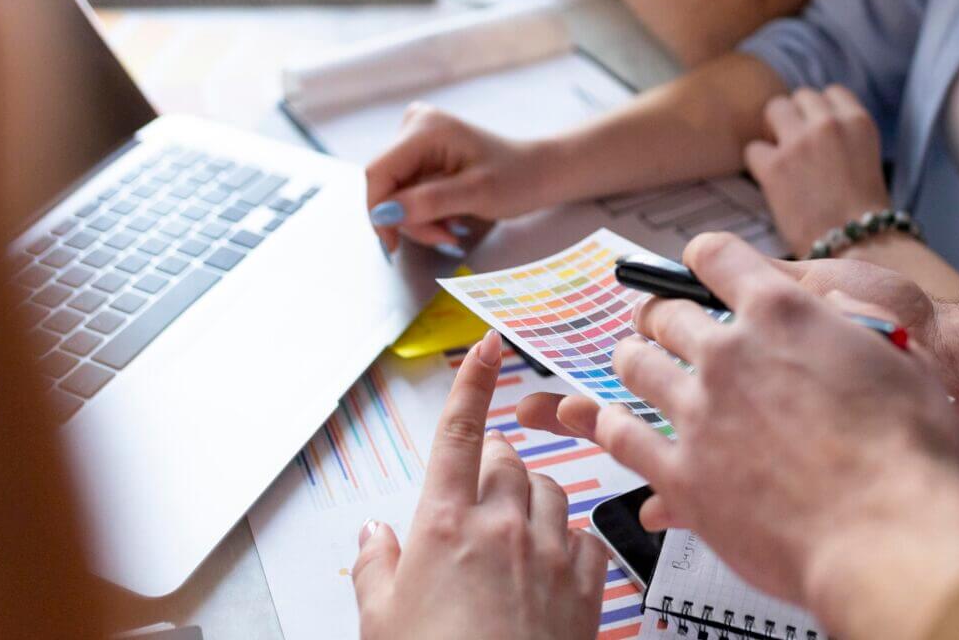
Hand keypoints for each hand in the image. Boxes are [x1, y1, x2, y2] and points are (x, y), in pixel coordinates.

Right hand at [353, 329, 607, 639]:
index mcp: (445, 524)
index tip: (485, 346)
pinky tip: (552, 563)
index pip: (461, 432)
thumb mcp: (379, 620)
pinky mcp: (587, 585)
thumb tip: (372, 535)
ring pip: (550, 490)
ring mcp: (550, 552)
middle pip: (507, 459)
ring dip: (530, 499)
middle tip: (473, 496)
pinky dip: (569, 541)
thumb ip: (373, 565)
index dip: (473, 381)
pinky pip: (585, 537)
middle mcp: (502, 526)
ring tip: (508, 534)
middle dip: (492, 464)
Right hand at [366, 103, 553, 255]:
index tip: (393, 247)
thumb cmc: (517, 178)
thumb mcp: (476, 194)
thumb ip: (429, 202)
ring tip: (452, 229)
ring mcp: (416, 139)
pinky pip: (406, 191)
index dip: (377, 212)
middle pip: (386, 185)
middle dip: (409, 219)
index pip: (377, 173)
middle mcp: (414, 126)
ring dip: (419, 220)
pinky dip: (424, 212)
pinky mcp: (420, 154)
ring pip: (395, 193)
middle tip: (445, 237)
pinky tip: (449, 217)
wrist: (539, 172)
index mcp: (425, 128)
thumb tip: (384, 213)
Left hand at [521, 252, 958, 456]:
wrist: (892, 536)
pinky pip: (622, 436)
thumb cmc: (908, 452)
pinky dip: (615, 426)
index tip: (700, 267)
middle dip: (662, 314)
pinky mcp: (681, 474)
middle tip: (662, 324)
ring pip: (636, 366)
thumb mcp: (897, 353)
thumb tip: (827, 309)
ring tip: (638, 366)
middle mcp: (729, 353)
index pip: (716, 255)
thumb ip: (849, 320)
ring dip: (635, 361)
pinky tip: (618, 425)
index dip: (706, 259)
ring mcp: (698, 412)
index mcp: (781, 310)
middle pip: (665, 313)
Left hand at [744, 86, 889, 254]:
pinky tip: (772, 181)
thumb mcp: (865, 156)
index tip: (818, 132)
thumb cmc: (863, 212)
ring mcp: (800, 142)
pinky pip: (753, 148)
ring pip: (774, 108)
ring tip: (782, 158)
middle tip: (797, 146)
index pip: (831, 92)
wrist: (859, 246)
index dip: (820, 112)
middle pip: (800, 97)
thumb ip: (841, 135)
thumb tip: (809, 124)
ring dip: (774, 130)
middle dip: (796, 118)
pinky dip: (759, 164)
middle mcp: (829, 123)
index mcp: (858, 121)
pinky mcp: (775, 166)